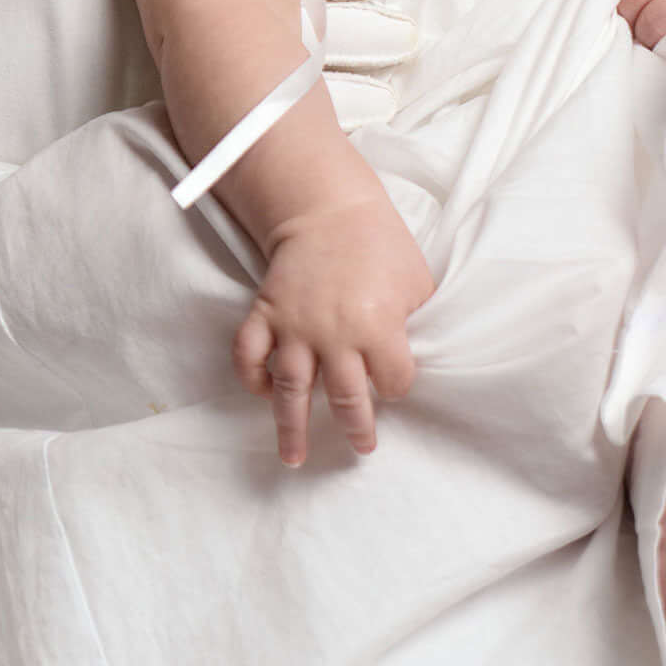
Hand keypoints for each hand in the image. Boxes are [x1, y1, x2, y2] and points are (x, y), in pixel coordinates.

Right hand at [234, 182, 433, 467]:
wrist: (328, 206)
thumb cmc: (380, 242)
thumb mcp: (417, 280)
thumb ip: (413, 322)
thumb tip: (409, 356)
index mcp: (378, 326)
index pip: (394, 381)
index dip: (398, 385)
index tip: (394, 384)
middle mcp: (334, 333)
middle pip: (346, 398)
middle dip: (356, 428)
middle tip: (361, 447)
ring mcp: (295, 326)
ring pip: (292, 391)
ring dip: (292, 428)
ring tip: (293, 458)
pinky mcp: (266, 312)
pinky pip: (249, 355)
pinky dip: (251, 378)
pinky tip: (262, 394)